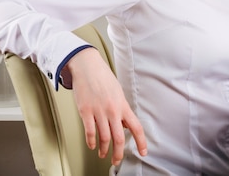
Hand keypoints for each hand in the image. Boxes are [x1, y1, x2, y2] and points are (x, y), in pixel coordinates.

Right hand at [65, 48, 147, 165]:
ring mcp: (98, 111)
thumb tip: (124, 124)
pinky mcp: (85, 111)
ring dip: (103, 150)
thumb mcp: (118, 93)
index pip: (136, 128)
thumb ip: (121, 109)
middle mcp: (112, 110)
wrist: (88, 67)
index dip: (141, 142)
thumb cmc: (103, 78)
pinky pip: (89, 132)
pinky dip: (91, 142)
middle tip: (116, 161)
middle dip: (118, 153)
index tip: (143, 152)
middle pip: (119, 138)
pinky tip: (92, 145)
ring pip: (103, 138)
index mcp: (123, 105)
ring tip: (103, 154)